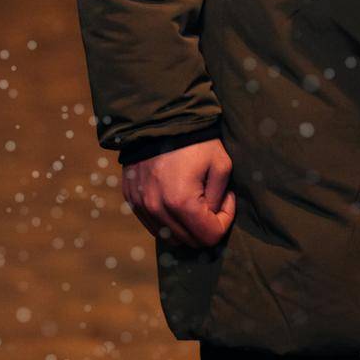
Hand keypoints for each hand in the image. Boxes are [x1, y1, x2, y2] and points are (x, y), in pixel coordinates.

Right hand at [121, 138, 235, 248]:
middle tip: (212, 199)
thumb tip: (213, 214)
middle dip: (206, 225)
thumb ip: (219, 197)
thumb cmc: (196, 140)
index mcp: (181, 203)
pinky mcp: (132, 200)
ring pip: (169, 237)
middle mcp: (158, 210)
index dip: (224, 221)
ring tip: (194, 199)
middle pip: (189, 241)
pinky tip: (175, 197)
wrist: (160, 119)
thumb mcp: (221, 164)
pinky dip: (167, 219)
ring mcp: (141, 206)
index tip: (227, 199)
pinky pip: (152, 224)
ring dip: (186, 226)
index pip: (209, 236)